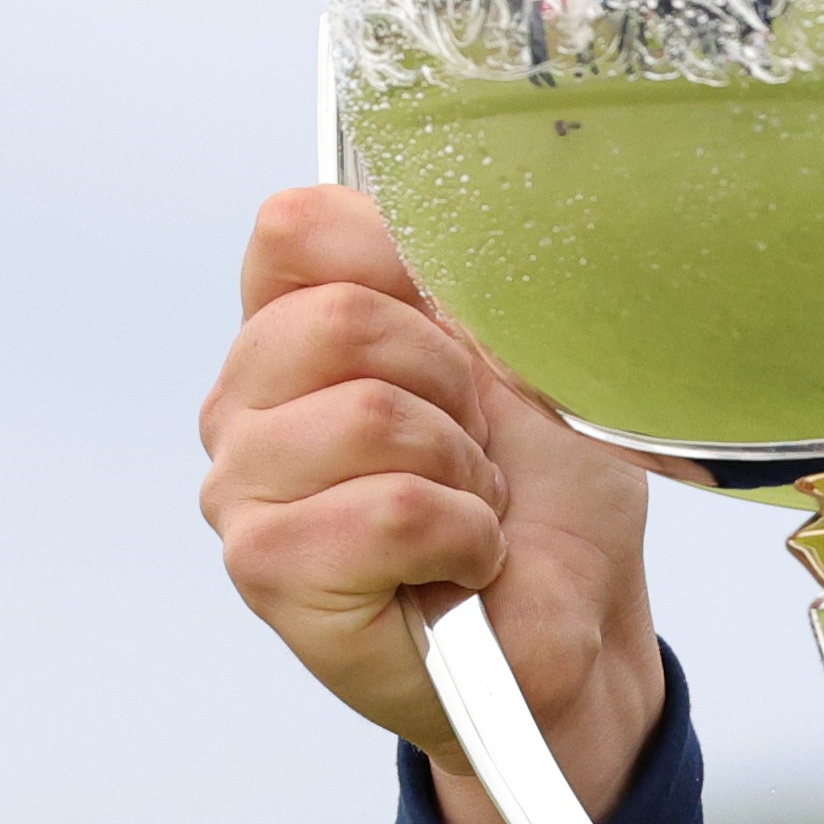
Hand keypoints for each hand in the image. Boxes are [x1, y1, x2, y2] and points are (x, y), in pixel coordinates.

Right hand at [193, 185, 661, 823]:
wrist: (579, 618)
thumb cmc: (543, 492)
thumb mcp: (518, 348)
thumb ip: (447, 268)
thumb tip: (401, 204)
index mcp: (292, 332)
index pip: (298, 229)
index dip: (403, 270)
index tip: (460, 342)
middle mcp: (246, 405)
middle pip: (338, 318)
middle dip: (452, 386)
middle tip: (476, 450)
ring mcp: (244, 492)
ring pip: (368, 415)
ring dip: (462, 469)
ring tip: (470, 511)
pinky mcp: (272, 574)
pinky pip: (387, 509)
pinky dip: (462, 534)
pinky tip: (464, 564)